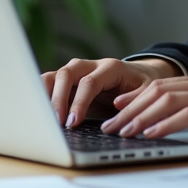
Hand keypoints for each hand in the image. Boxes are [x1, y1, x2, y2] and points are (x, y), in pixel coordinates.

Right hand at [41, 57, 180, 127]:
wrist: (140, 76)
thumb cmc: (143, 86)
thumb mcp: (148, 93)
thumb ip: (136, 100)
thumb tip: (120, 110)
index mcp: (111, 67)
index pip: (90, 82)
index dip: (80, 102)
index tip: (73, 122)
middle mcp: (91, 65)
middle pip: (67, 73)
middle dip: (59, 98)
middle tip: (57, 122)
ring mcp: (78, 71)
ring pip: (55, 75)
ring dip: (45, 94)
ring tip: (42, 117)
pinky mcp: (69, 80)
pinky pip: (50, 83)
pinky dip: (42, 94)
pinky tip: (39, 111)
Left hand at [101, 71, 187, 141]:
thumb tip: (173, 119)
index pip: (162, 84)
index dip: (136, 96)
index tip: (117, 108)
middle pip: (158, 90)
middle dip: (130, 108)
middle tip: (111, 124)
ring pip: (167, 100)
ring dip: (141, 117)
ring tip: (124, 131)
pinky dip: (165, 123)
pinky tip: (152, 133)